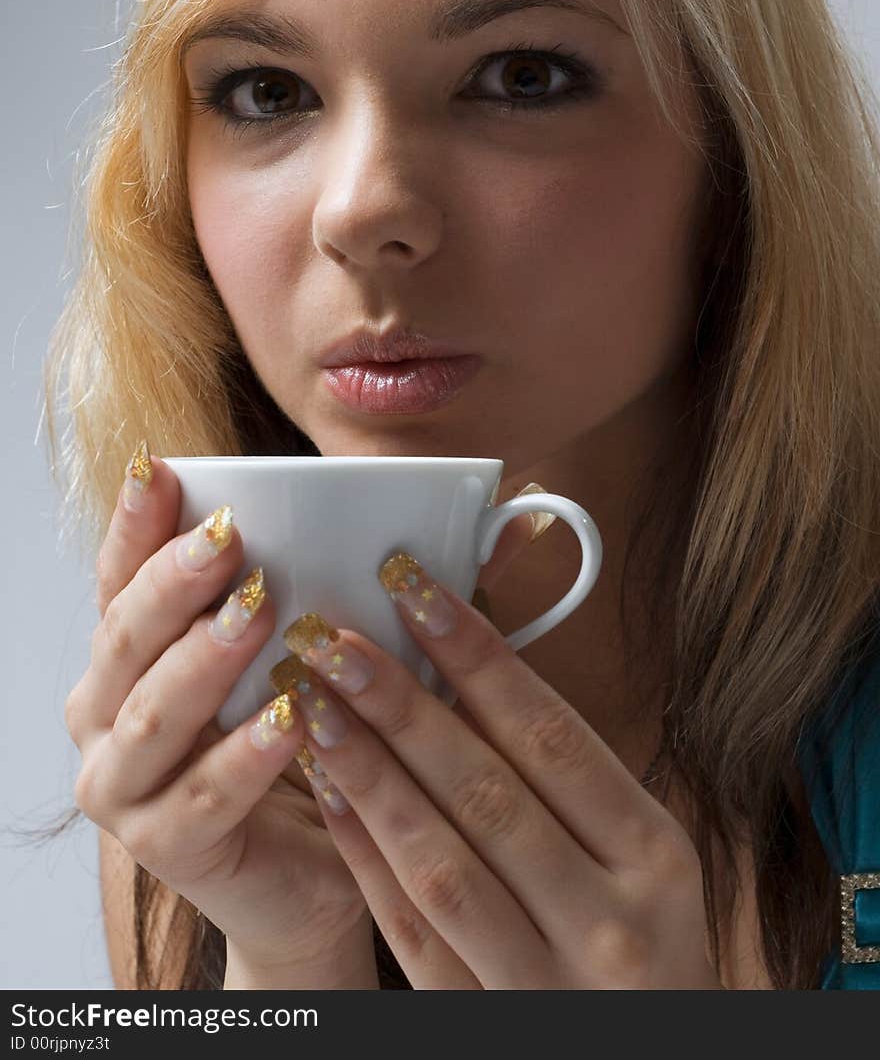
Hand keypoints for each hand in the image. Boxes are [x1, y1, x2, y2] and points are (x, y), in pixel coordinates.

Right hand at [64, 453, 370, 977]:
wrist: (318, 873)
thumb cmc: (324, 741)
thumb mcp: (349, 649)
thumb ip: (401, 582)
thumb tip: (512, 523)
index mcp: (137, 649)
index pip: (122, 573)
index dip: (137, 520)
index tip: (164, 466)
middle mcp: (108, 711)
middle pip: (125, 633)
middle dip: (176, 581)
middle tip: (231, 540)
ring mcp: (126, 784)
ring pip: (152, 712)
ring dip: (205, 658)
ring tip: (259, 612)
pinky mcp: (165, 848)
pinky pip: (200, 797)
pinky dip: (245, 755)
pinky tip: (290, 717)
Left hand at [278, 545, 723, 989]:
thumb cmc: (643, 940)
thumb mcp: (645, 856)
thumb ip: (572, 770)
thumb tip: (472, 657)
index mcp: (655, 855)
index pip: (551, 735)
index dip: (477, 656)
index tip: (414, 590)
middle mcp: (608, 919)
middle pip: (486, 791)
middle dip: (400, 705)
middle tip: (332, 636)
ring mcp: (544, 981)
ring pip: (439, 861)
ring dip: (368, 773)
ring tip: (311, 701)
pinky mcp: (482, 1021)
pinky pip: (411, 931)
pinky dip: (364, 856)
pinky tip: (325, 790)